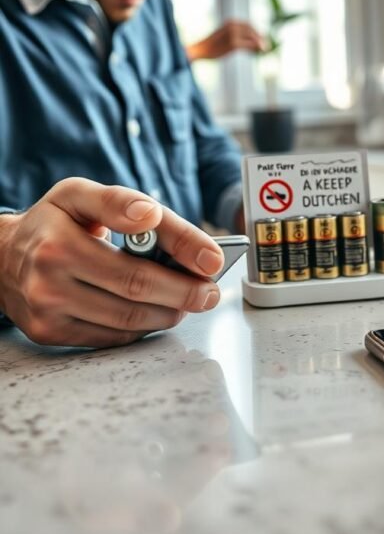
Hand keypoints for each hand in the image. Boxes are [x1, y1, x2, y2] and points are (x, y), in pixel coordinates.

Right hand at [0, 178, 224, 348]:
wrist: (1, 257)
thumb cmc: (52, 223)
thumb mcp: (78, 196)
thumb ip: (118, 200)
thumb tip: (150, 215)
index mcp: (60, 240)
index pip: (134, 254)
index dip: (180, 256)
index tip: (213, 262)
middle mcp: (50, 278)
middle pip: (136, 292)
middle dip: (184, 293)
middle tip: (210, 291)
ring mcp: (48, 310)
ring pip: (127, 320)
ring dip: (167, 313)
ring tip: (187, 301)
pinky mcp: (50, 333)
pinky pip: (109, 337)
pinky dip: (141, 327)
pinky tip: (156, 313)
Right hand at [186, 21, 265, 61]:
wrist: (201, 49)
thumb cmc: (212, 45)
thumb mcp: (225, 37)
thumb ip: (236, 36)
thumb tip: (250, 42)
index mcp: (230, 22)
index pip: (248, 25)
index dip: (257, 31)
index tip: (262, 38)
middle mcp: (232, 25)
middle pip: (252, 30)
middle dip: (260, 37)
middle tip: (266, 45)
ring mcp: (233, 34)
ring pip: (252, 37)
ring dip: (260, 42)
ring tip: (264, 48)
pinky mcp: (234, 44)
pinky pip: (249, 45)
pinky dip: (256, 47)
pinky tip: (260, 50)